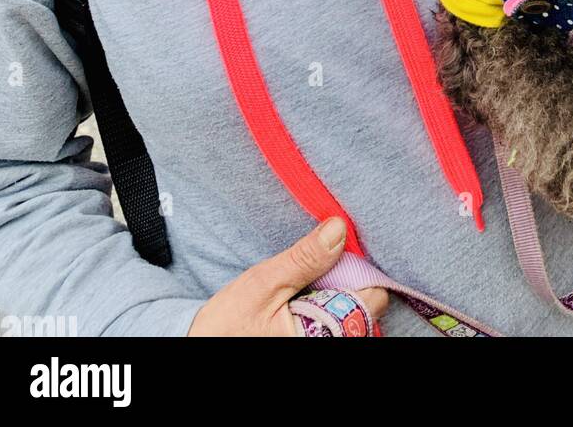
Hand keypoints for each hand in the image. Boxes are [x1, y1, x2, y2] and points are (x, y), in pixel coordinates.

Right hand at [186, 217, 388, 335]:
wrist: (201, 344)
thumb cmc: (229, 324)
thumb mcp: (264, 283)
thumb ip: (304, 259)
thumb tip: (338, 228)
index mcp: (323, 336)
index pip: (372, 298)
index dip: (360, 269)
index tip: (338, 250)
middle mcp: (330, 343)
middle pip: (366, 305)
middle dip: (348, 280)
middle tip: (318, 267)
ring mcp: (323, 343)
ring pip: (353, 314)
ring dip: (338, 292)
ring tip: (307, 283)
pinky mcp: (314, 340)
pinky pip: (337, 322)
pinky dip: (328, 303)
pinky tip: (306, 296)